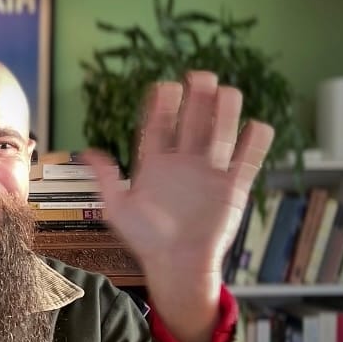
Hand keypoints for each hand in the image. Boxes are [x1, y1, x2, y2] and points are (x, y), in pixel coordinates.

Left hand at [81, 71, 273, 341]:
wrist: (176, 264)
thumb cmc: (146, 240)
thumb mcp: (118, 209)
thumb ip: (105, 179)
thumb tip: (85, 153)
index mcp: (155, 164)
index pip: (159, 126)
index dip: (162, 106)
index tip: (165, 87)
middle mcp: (183, 162)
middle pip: (192, 122)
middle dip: (196, 99)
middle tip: (200, 77)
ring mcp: (209, 172)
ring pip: (220, 134)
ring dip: (224, 113)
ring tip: (227, 92)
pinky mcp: (232, 187)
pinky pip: (246, 160)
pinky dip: (254, 143)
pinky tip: (256, 127)